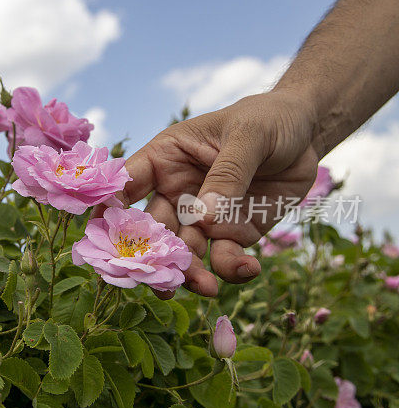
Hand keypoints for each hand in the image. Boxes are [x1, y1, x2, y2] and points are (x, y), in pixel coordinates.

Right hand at [124, 89, 319, 296]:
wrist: (307, 134)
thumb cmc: (268, 120)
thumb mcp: (249, 135)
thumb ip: (227, 173)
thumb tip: (204, 218)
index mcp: (165, 159)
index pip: (125, 184)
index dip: (108, 208)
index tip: (100, 236)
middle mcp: (175, 192)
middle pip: (151, 230)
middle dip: (152, 257)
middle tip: (158, 281)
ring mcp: (201, 217)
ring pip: (184, 252)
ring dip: (191, 273)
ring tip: (207, 288)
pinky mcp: (231, 234)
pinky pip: (223, 258)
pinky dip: (231, 269)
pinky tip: (247, 269)